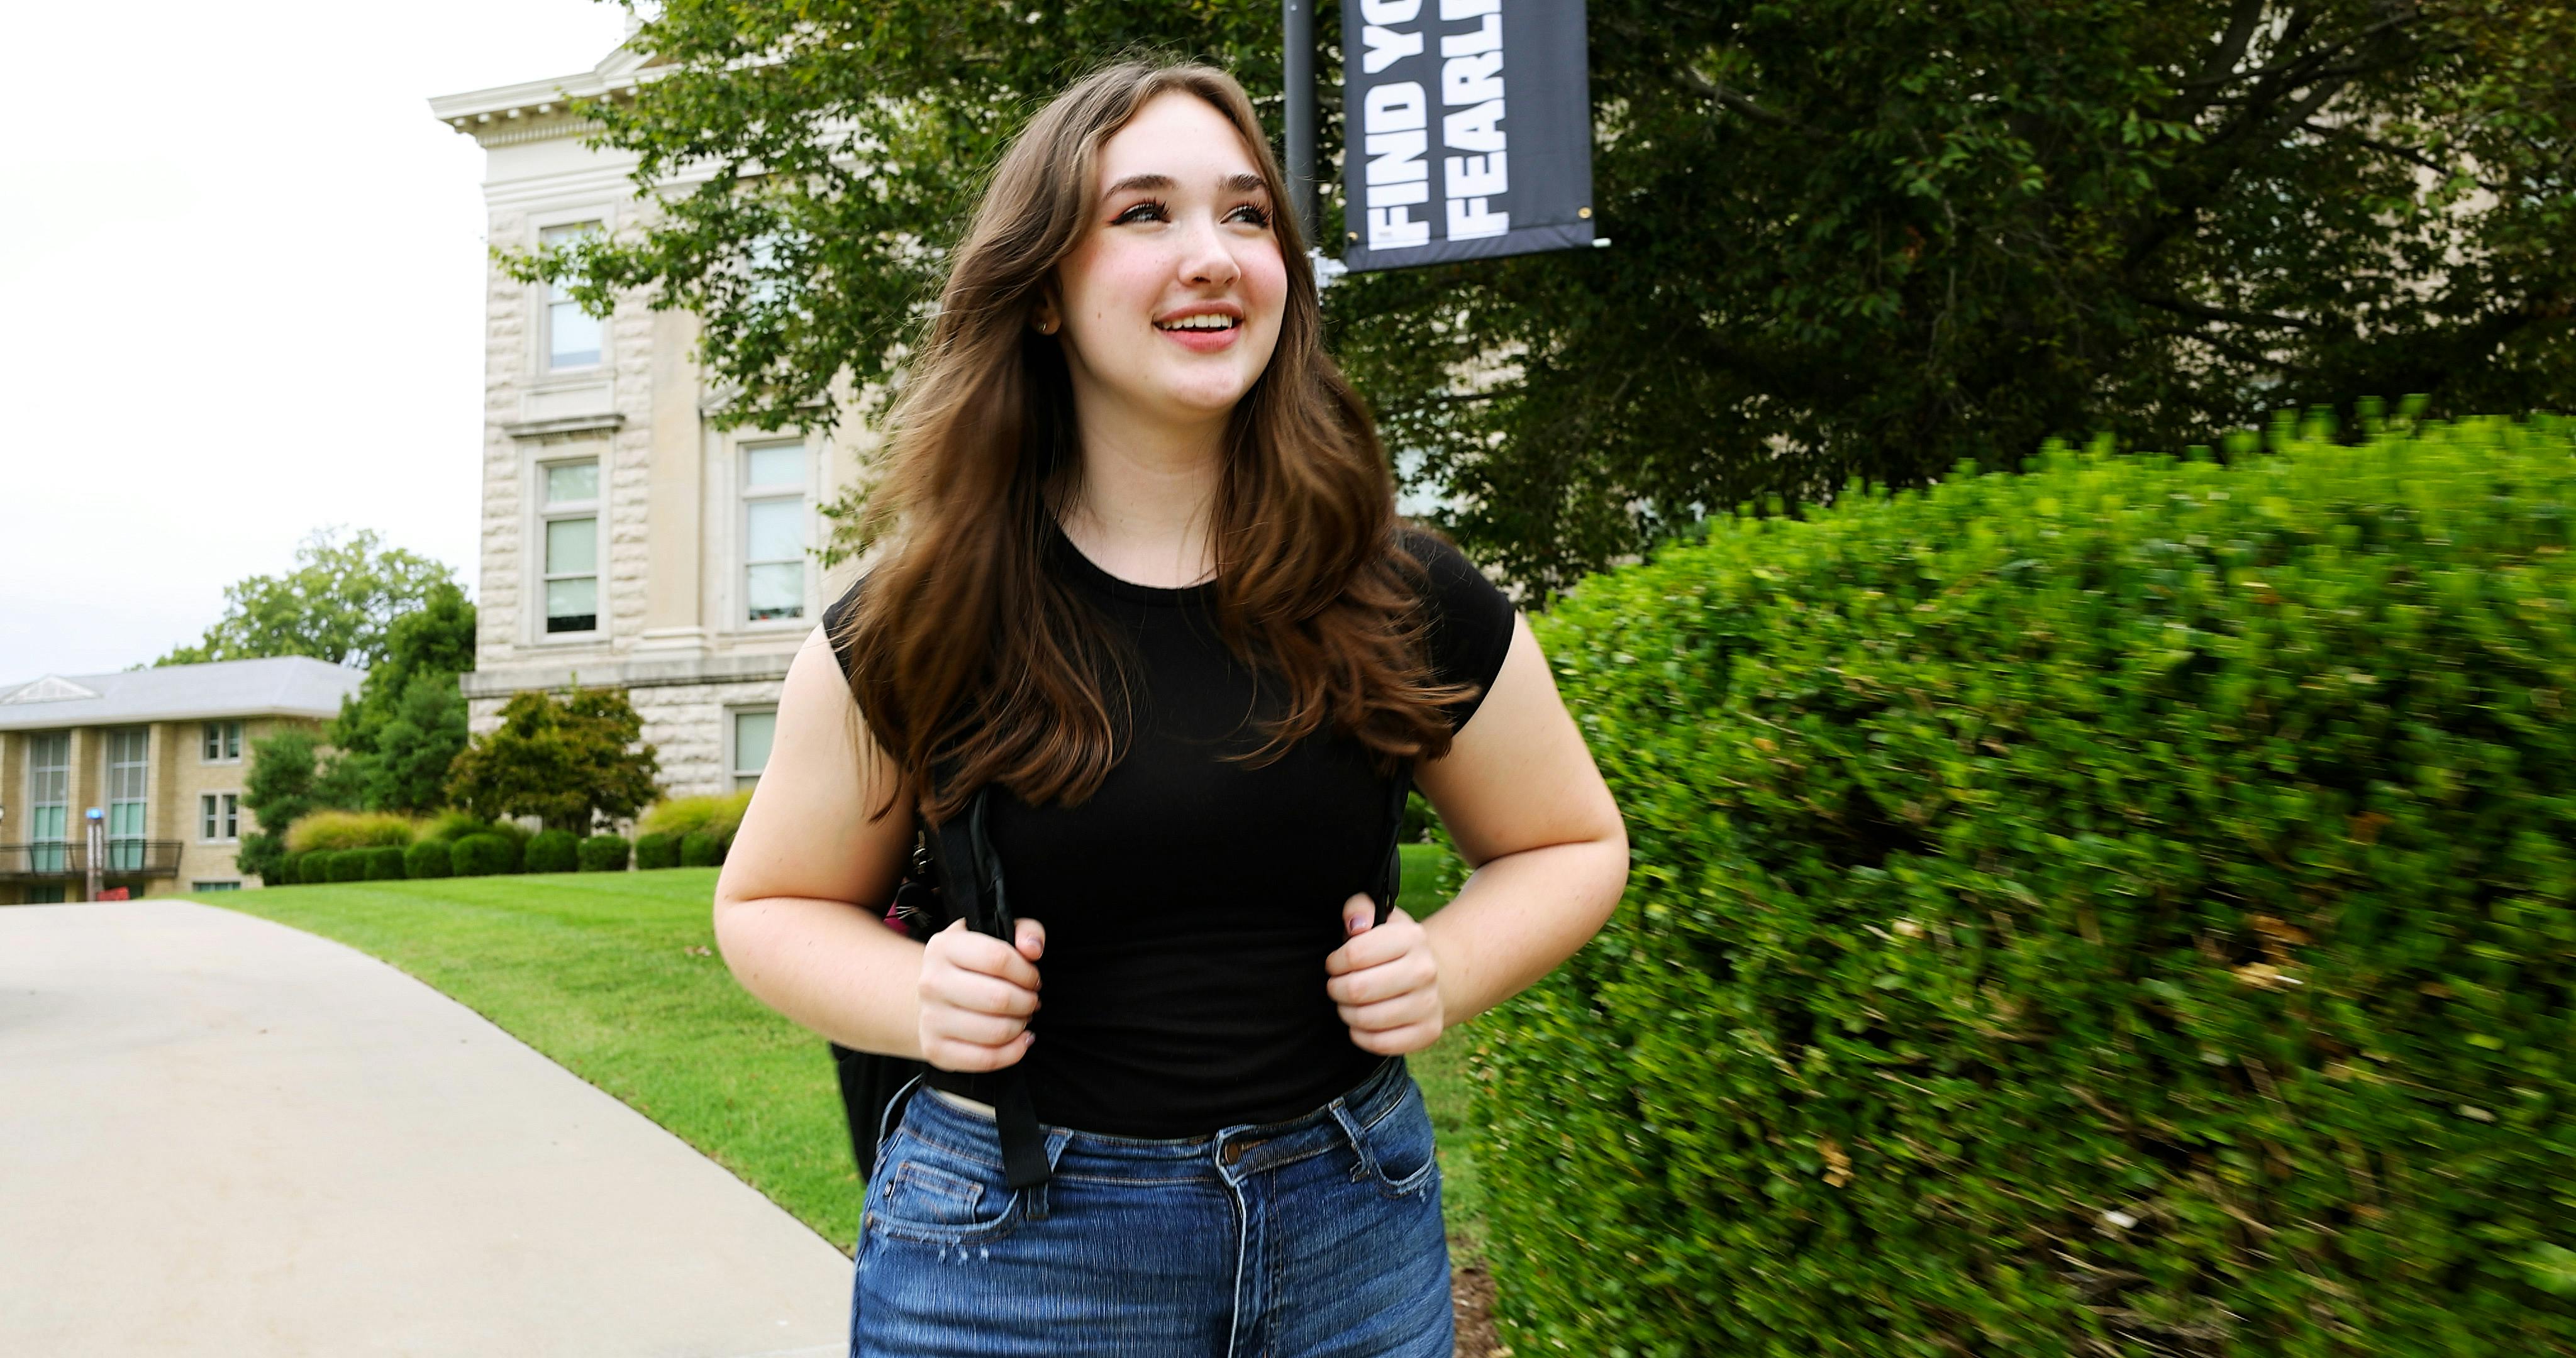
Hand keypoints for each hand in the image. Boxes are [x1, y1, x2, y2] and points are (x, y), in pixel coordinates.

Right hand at [917, 917, 1043, 1071]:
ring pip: (995, 1031)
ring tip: (1022, 1017)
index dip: (1026, 972)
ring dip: (1020, 1026)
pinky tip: (1020, 1040)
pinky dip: (1012, 1053)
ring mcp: (930, 1018)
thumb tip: (1033, 949)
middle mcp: (931, 982)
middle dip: (1027, 1001)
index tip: (1032, 978)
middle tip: (1030, 1000)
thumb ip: (1024, 931)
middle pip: (998, 999)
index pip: (998, 959)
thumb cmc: (973, 964)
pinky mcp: (935, 1049)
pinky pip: (984, 1059)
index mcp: (944, 947)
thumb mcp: (995, 933)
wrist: (934, 994)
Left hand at [1324, 896, 1445, 1054]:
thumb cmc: (1391, 948)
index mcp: (1411, 937)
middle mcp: (1426, 970)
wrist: (1434, 976)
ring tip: (1347, 1004)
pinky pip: (1380, 1043)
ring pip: (1366, 1018)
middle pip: (1357, 989)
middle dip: (1335, 989)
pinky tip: (1360, 1023)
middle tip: (1336, 986)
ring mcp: (1430, 1003)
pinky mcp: (1428, 1032)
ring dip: (1346, 1012)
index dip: (1334, 962)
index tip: (1335, 963)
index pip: (1354, 954)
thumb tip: (1355, 925)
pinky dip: (1361, 1035)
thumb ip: (1360, 907)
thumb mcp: (1379, 918)